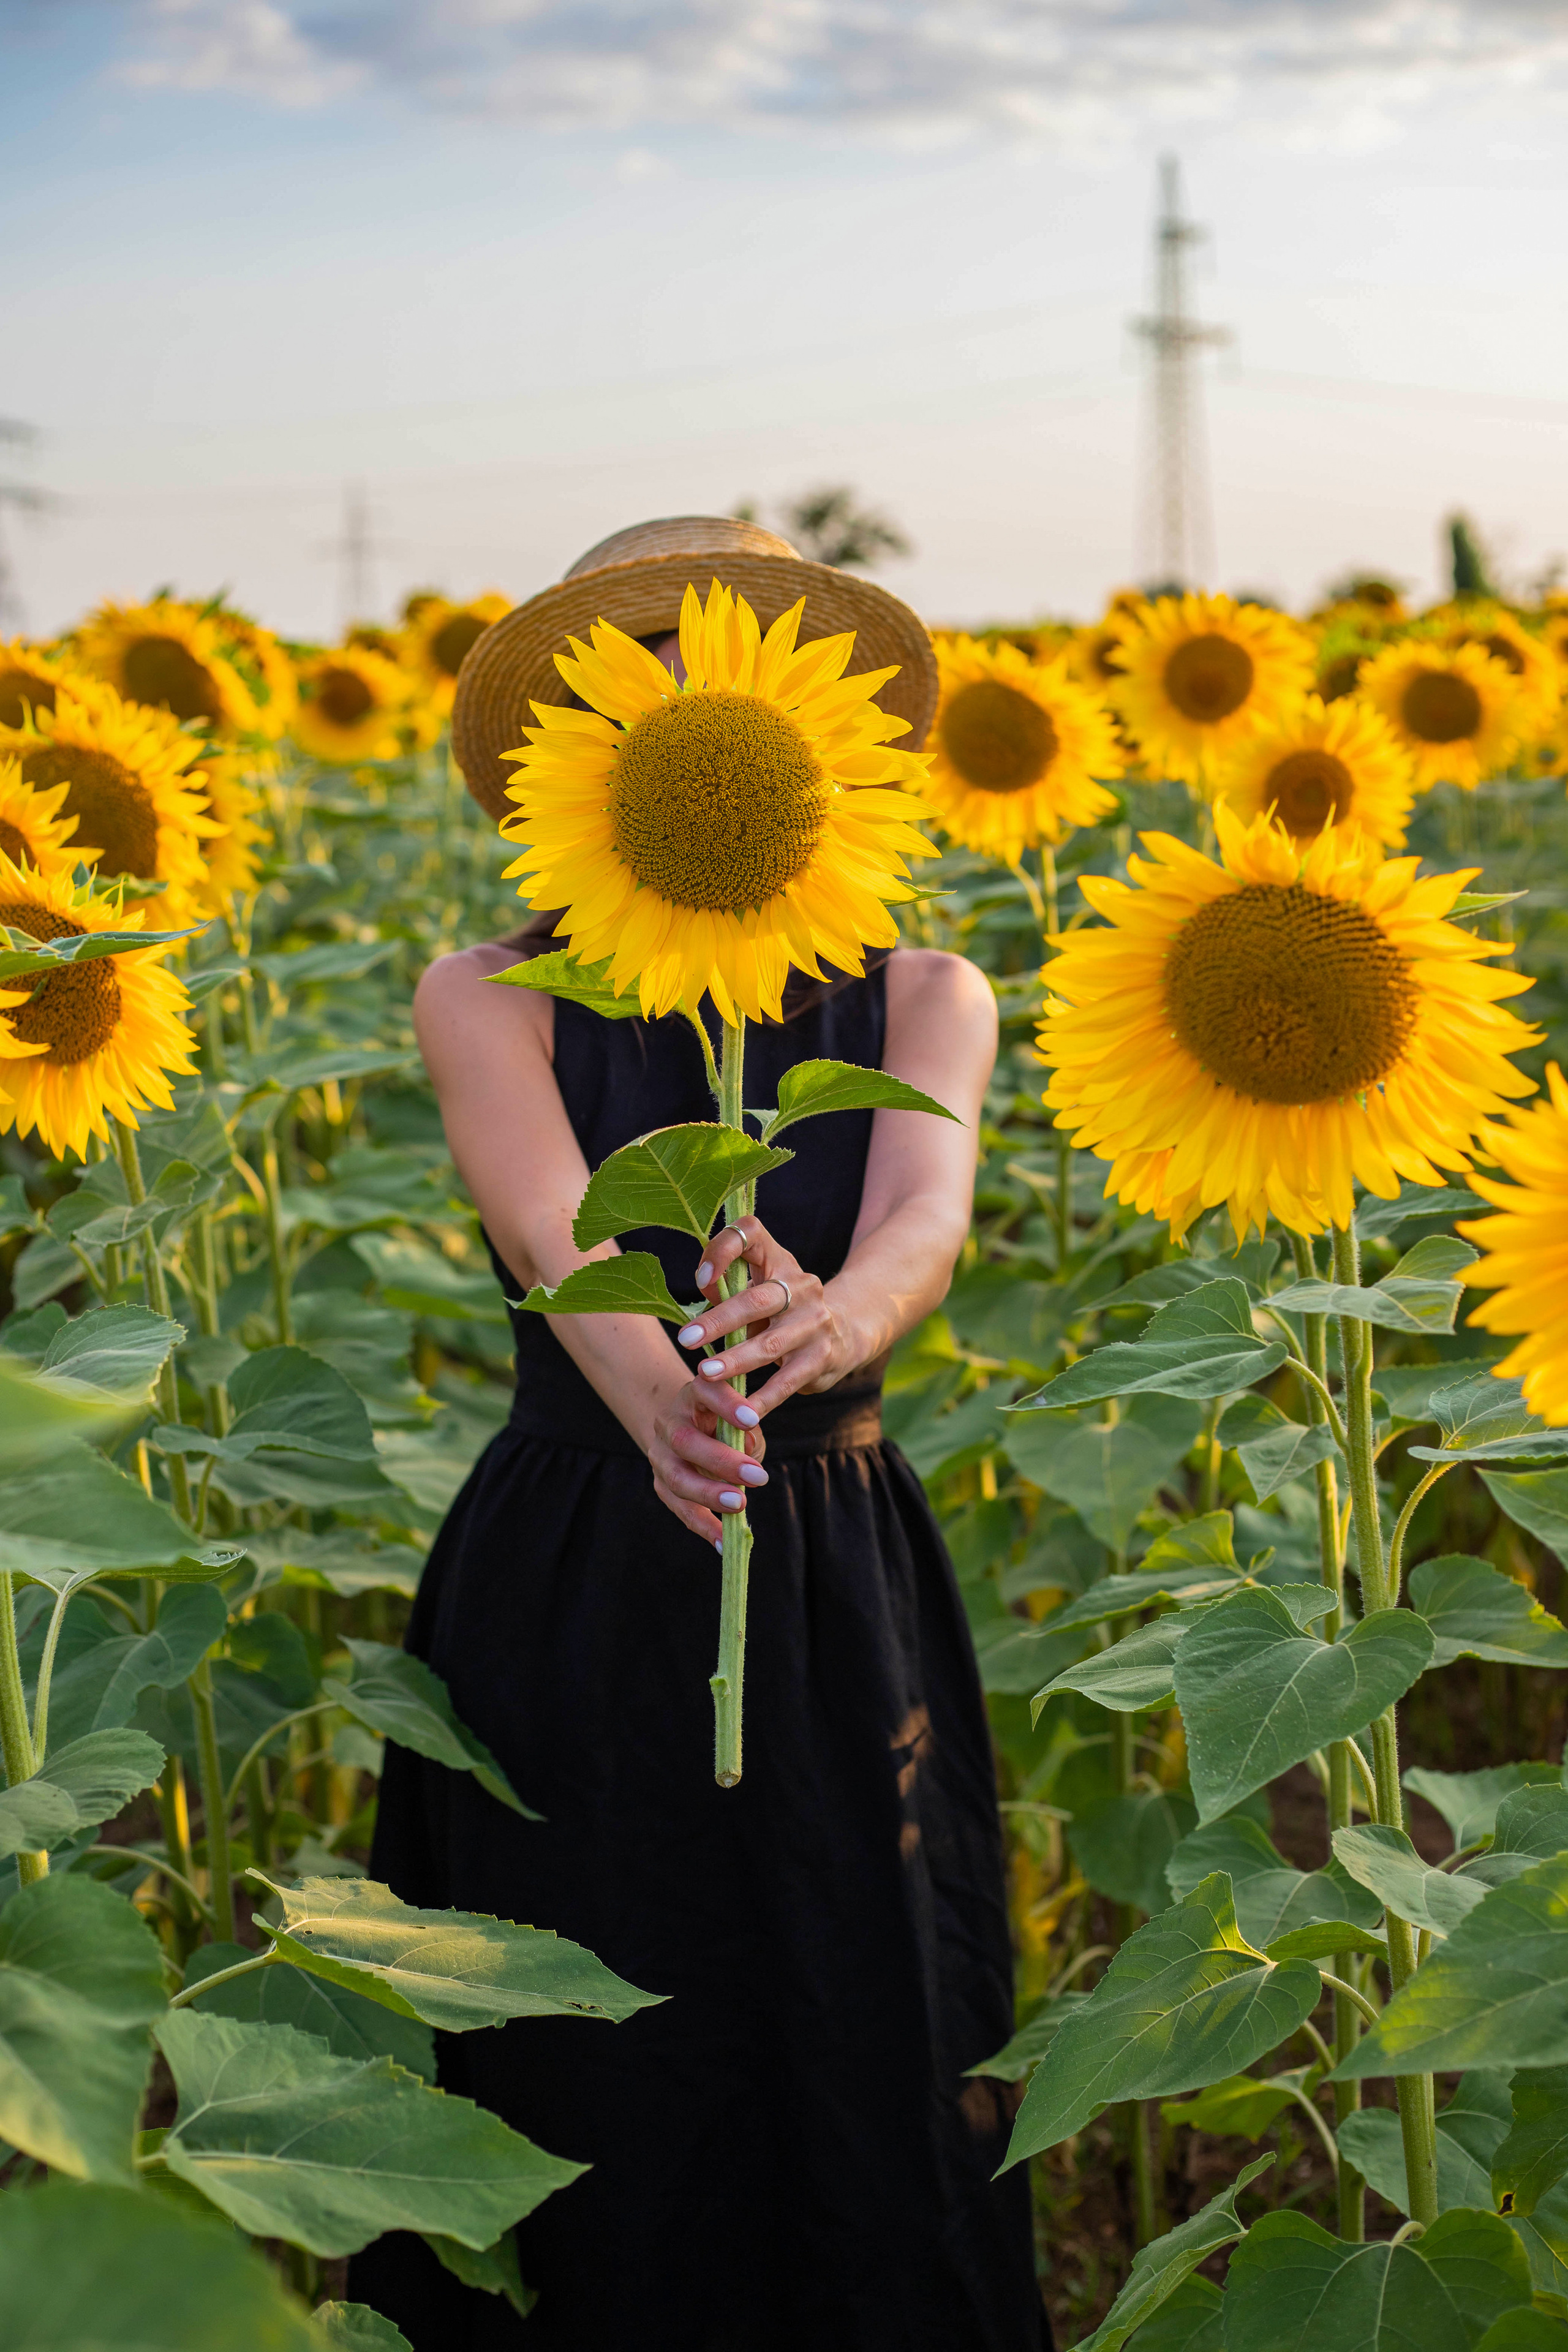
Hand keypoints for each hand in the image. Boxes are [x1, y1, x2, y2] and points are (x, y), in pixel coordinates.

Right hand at [649, 1376, 767, 1548]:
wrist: (686, 1428)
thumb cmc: (725, 1422)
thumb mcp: (740, 1419)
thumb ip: (748, 1432)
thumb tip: (747, 1450)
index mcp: (693, 1395)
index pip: (705, 1391)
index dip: (727, 1404)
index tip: (753, 1419)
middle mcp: (669, 1422)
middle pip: (685, 1440)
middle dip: (722, 1461)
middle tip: (758, 1477)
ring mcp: (660, 1454)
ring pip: (676, 1478)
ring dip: (709, 1495)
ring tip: (740, 1506)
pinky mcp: (660, 1483)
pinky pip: (679, 1508)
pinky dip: (703, 1526)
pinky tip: (723, 1542)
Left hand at [675, 1214, 847, 1416]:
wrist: (844, 1333)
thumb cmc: (780, 1311)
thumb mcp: (757, 1292)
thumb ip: (727, 1289)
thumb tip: (704, 1288)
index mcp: (777, 1260)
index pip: (751, 1233)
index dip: (723, 1250)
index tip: (700, 1279)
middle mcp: (800, 1286)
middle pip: (757, 1299)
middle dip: (719, 1320)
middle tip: (686, 1339)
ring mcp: (815, 1322)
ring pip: (771, 1343)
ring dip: (736, 1360)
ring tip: (705, 1373)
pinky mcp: (822, 1356)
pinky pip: (788, 1381)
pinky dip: (764, 1398)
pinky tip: (742, 1411)